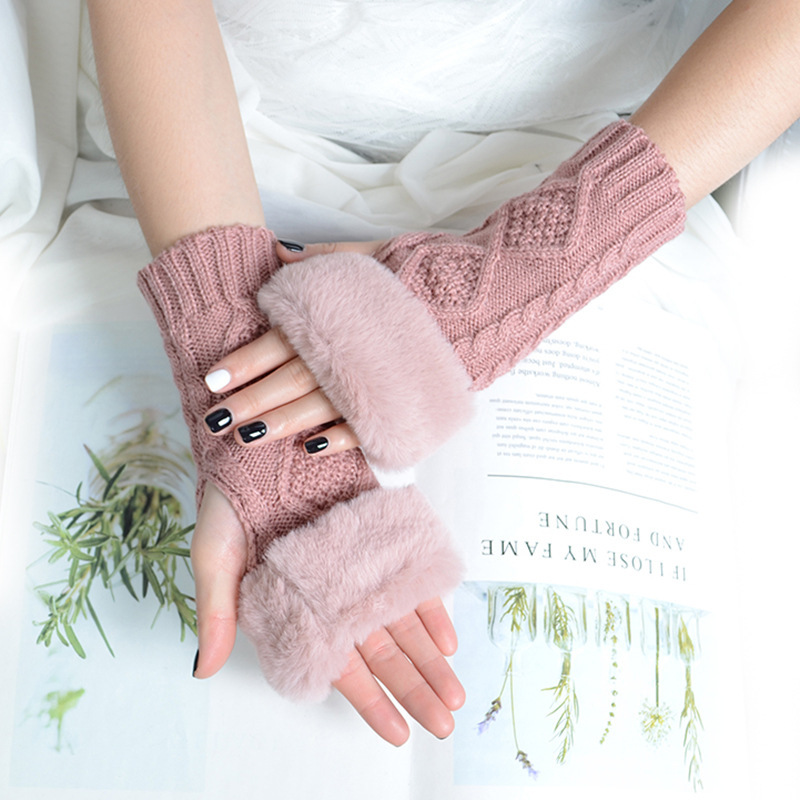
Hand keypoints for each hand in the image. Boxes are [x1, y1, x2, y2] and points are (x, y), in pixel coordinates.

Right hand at [192, 482, 464, 744]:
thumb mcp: (215, 557)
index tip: (397, 733)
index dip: (369, 703)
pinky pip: (412, 579)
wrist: (262, 446)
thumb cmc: (232, 504)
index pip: (340, 668)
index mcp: (300, 611)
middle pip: (383, 655)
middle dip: (414, 691)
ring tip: (454, 696)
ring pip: (403, 625)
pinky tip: (447, 639)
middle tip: (442, 726)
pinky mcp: (381, 537)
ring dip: (430, 661)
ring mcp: (363, 570)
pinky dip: (430, 609)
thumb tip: (203, 670)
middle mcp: (337, 597)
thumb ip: (216, 612)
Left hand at [201, 240, 386, 457]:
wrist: (463, 303)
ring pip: (315, 409)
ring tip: (247, 438)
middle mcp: (343, 355)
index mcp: (329, 320)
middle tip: (216, 420)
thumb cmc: (406, 281)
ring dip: (280, 424)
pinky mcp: (393, 407)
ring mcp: (368, 385)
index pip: (276, 344)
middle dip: (249, 401)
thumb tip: (277, 252)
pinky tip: (309, 449)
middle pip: (287, 381)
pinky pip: (361, 429)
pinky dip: (335, 440)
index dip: (241, 363)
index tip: (212, 381)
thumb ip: (316, 263)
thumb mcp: (359, 261)